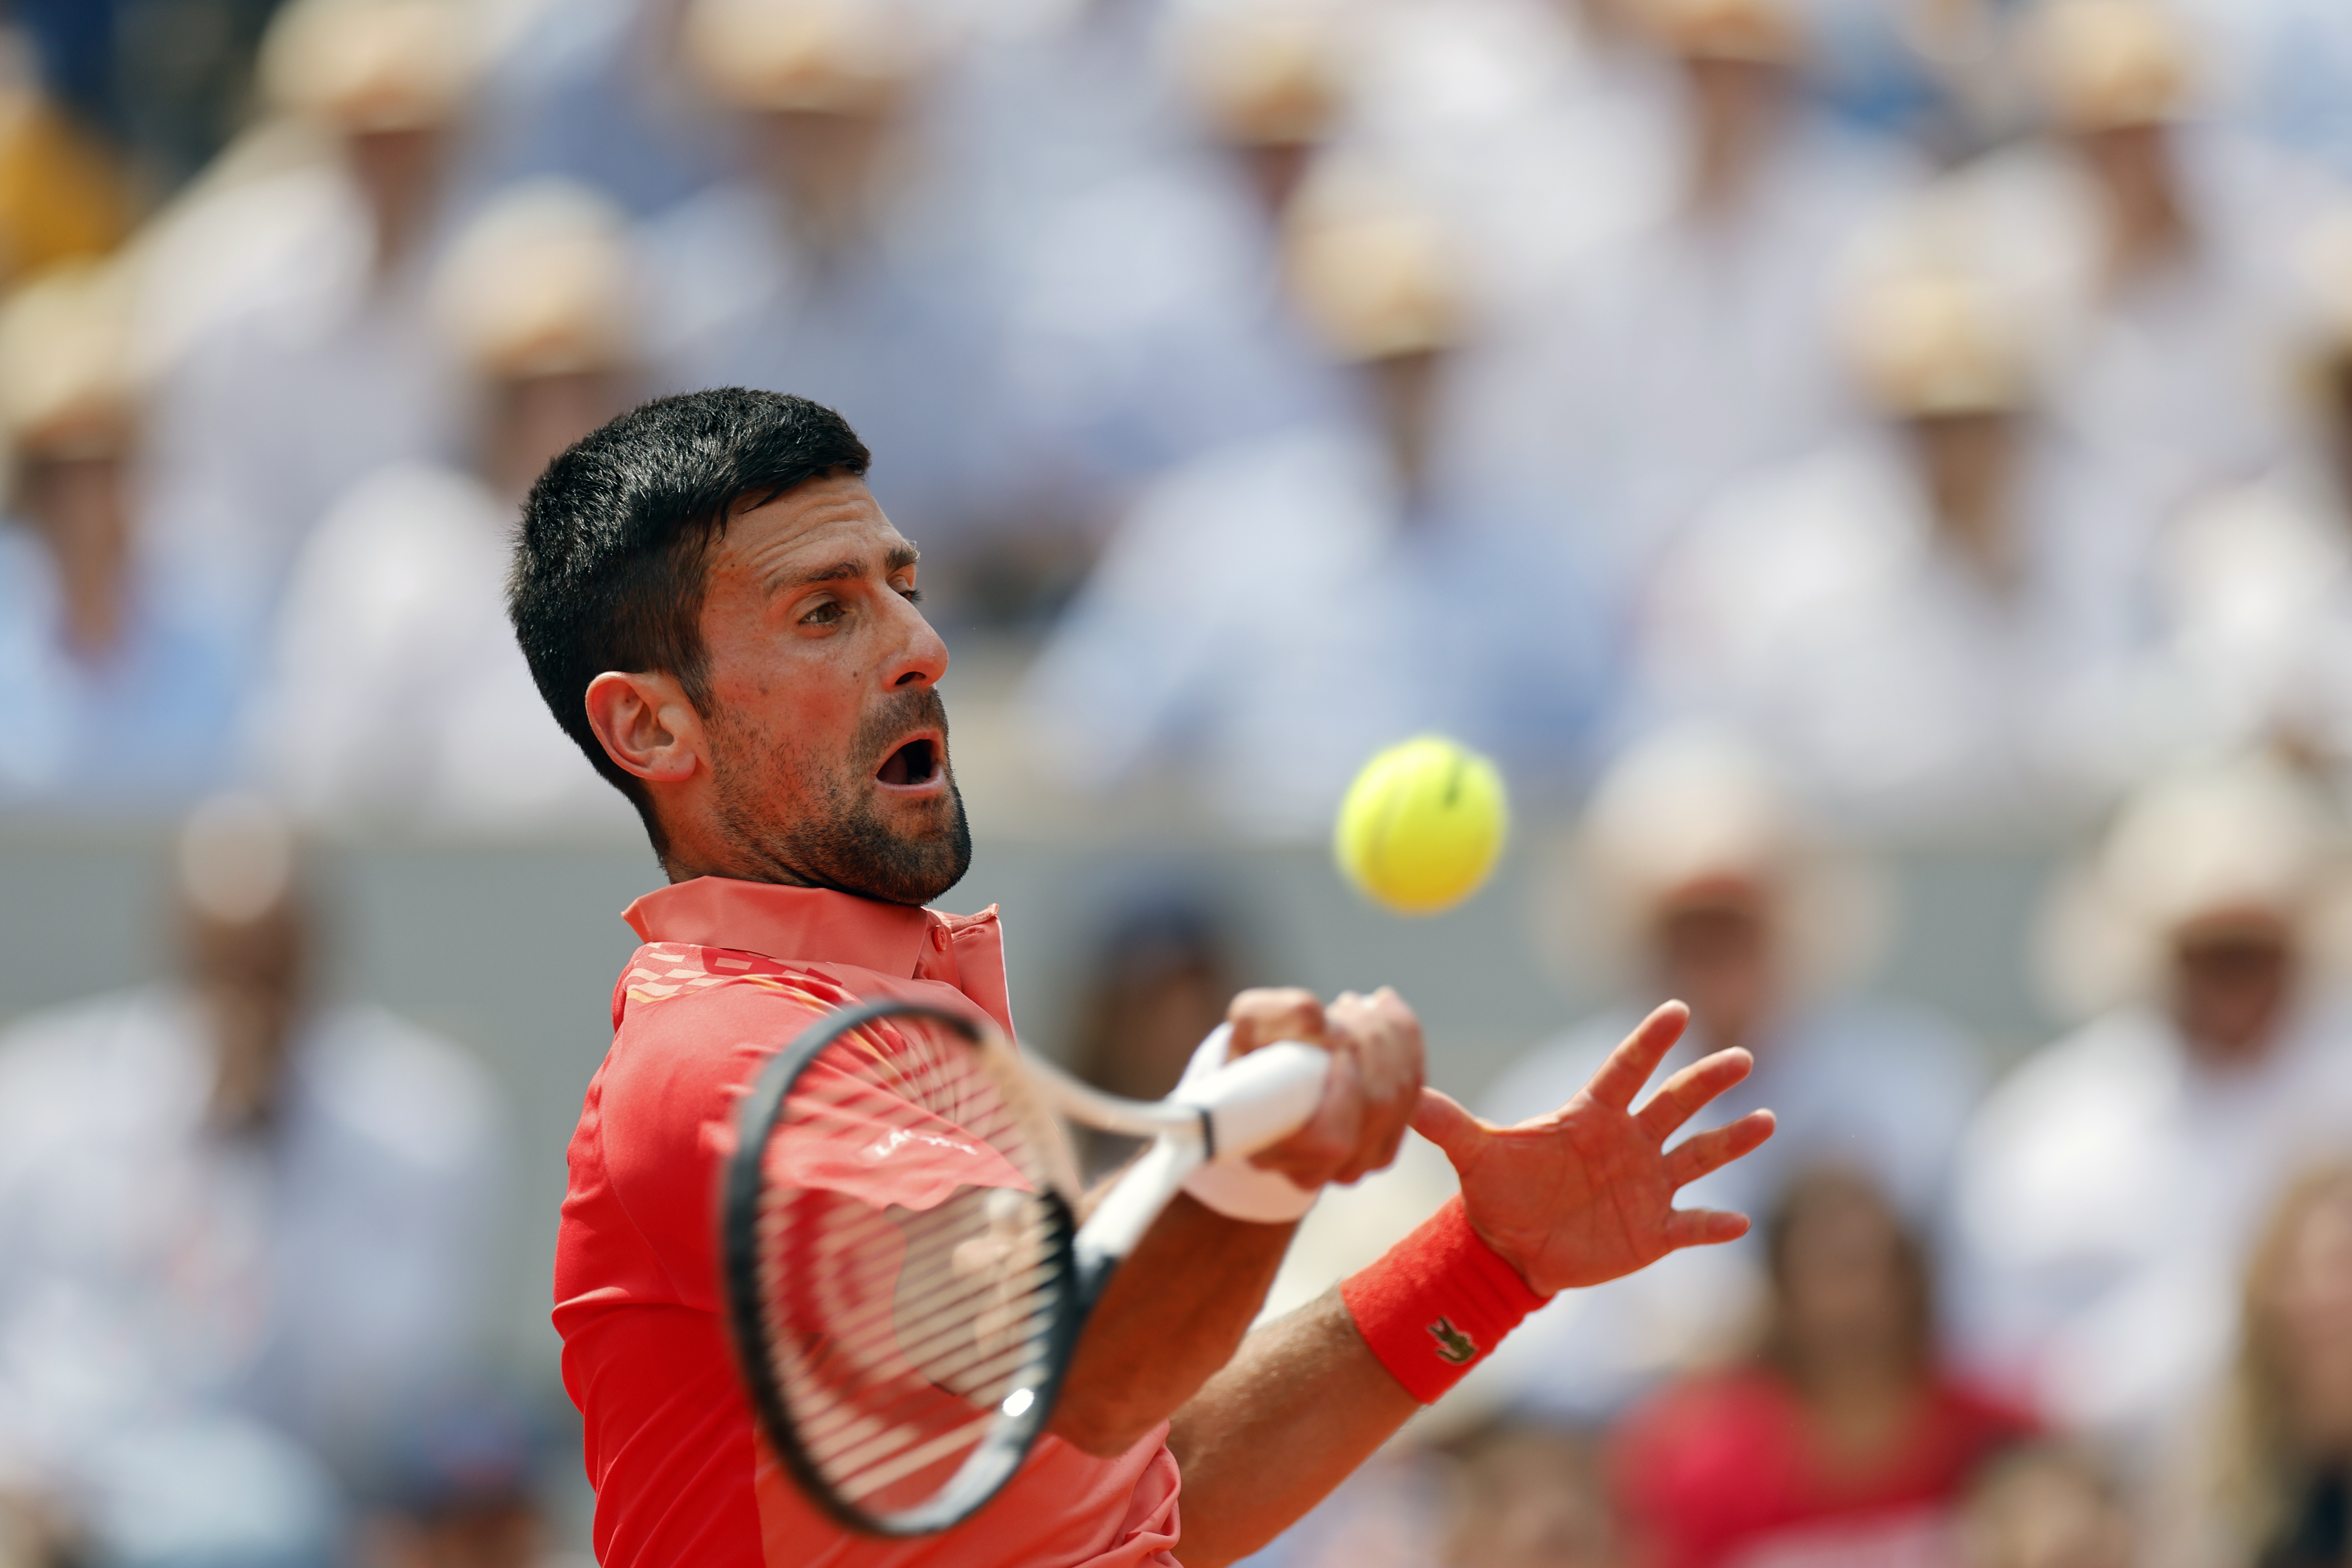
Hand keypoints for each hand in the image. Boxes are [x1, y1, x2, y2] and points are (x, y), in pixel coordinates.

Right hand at [1223, 986, 1423, 1187]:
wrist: (1266, 1071)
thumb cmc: (1253, 1048)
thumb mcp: (1251, 1020)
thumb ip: (1280, 1016)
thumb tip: (1321, 1020)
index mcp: (1274, 1150)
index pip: (1334, 1137)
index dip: (1347, 1081)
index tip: (1334, 1029)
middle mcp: (1316, 1171)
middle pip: (1377, 1106)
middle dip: (1373, 1039)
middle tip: (1349, 1001)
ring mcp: (1353, 1165)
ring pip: (1401, 1098)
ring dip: (1392, 1037)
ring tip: (1362, 1005)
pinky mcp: (1382, 1148)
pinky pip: (1413, 1096)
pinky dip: (1407, 1047)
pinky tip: (1385, 1016)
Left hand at [1412, 1001, 1773, 1294]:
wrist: (1510, 1249)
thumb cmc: (1499, 1193)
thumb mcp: (1473, 1154)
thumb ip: (1446, 1121)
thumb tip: (1405, 1093)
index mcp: (1591, 1116)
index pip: (1624, 1069)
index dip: (1648, 1041)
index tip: (1676, 1010)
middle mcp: (1628, 1142)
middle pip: (1674, 1102)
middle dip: (1707, 1080)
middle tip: (1741, 1057)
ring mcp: (1646, 1184)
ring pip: (1699, 1155)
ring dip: (1732, 1140)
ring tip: (1765, 1121)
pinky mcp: (1654, 1230)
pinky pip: (1691, 1224)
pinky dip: (1713, 1224)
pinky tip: (1736, 1221)